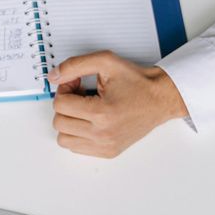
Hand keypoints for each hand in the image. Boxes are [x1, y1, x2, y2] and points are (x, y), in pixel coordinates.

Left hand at [49, 51, 187, 158]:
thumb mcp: (106, 62)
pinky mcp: (108, 152)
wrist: (160, 99)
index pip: (60, 105)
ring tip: (85, 109)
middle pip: (59, 122)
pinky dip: (77, 134)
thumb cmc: (137, 82)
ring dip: (69, 121)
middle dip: (66, 105)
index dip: (65, 89)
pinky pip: (76, 148)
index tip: (77, 83)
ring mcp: (105, 146)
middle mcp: (103, 134)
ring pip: (64, 139)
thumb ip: (75, 66)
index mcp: (102, 113)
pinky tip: (90, 120)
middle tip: (80, 95)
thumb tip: (53, 77)